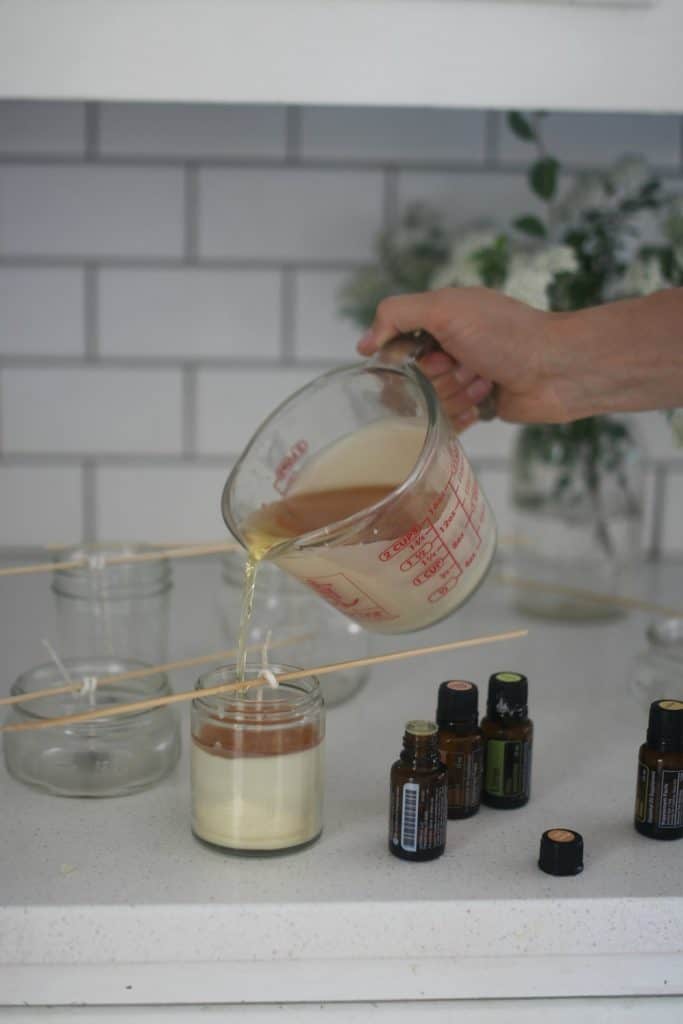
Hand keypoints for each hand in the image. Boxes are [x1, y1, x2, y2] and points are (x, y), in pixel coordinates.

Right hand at [357, 287, 569, 428]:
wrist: (558, 370)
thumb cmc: (507, 334)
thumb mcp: (445, 309)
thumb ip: (397, 314)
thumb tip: (363, 343)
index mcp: (442, 316)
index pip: (395, 342)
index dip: (405, 355)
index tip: (427, 354)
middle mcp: (451, 345)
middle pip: (412, 376)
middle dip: (437, 375)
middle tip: (465, 364)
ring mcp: (465, 376)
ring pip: (432, 400)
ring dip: (457, 393)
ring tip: (484, 380)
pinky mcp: (478, 405)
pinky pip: (449, 420)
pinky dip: (463, 415)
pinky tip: (486, 401)